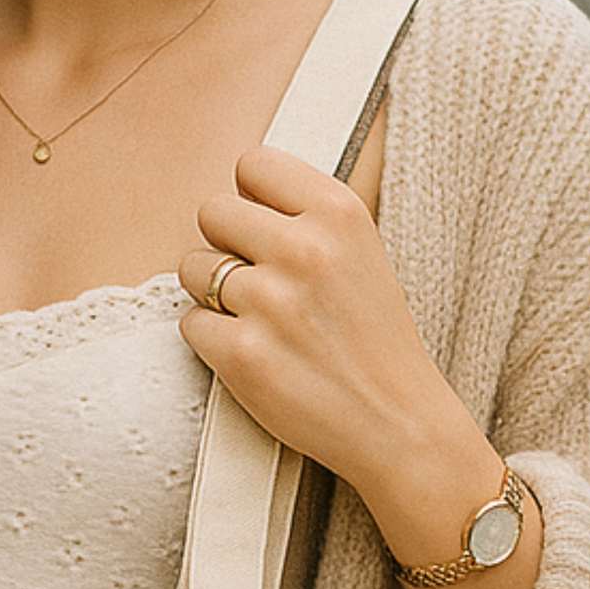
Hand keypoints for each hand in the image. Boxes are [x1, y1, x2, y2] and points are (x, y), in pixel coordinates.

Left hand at [177, 145, 540, 588]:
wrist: (399, 424)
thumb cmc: (374, 340)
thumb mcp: (361, 253)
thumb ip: (305, 217)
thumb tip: (237, 193)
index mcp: (338, 212)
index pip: (252, 164)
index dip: (250, 201)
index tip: (266, 233)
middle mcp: (303, 248)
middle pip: (211, 211)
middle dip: (224, 245)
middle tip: (258, 284)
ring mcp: (269, 302)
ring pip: (192, 268)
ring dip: (212, 295)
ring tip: (259, 322)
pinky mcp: (241, 355)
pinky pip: (190, 324)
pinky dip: (212, 342)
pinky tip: (255, 357)